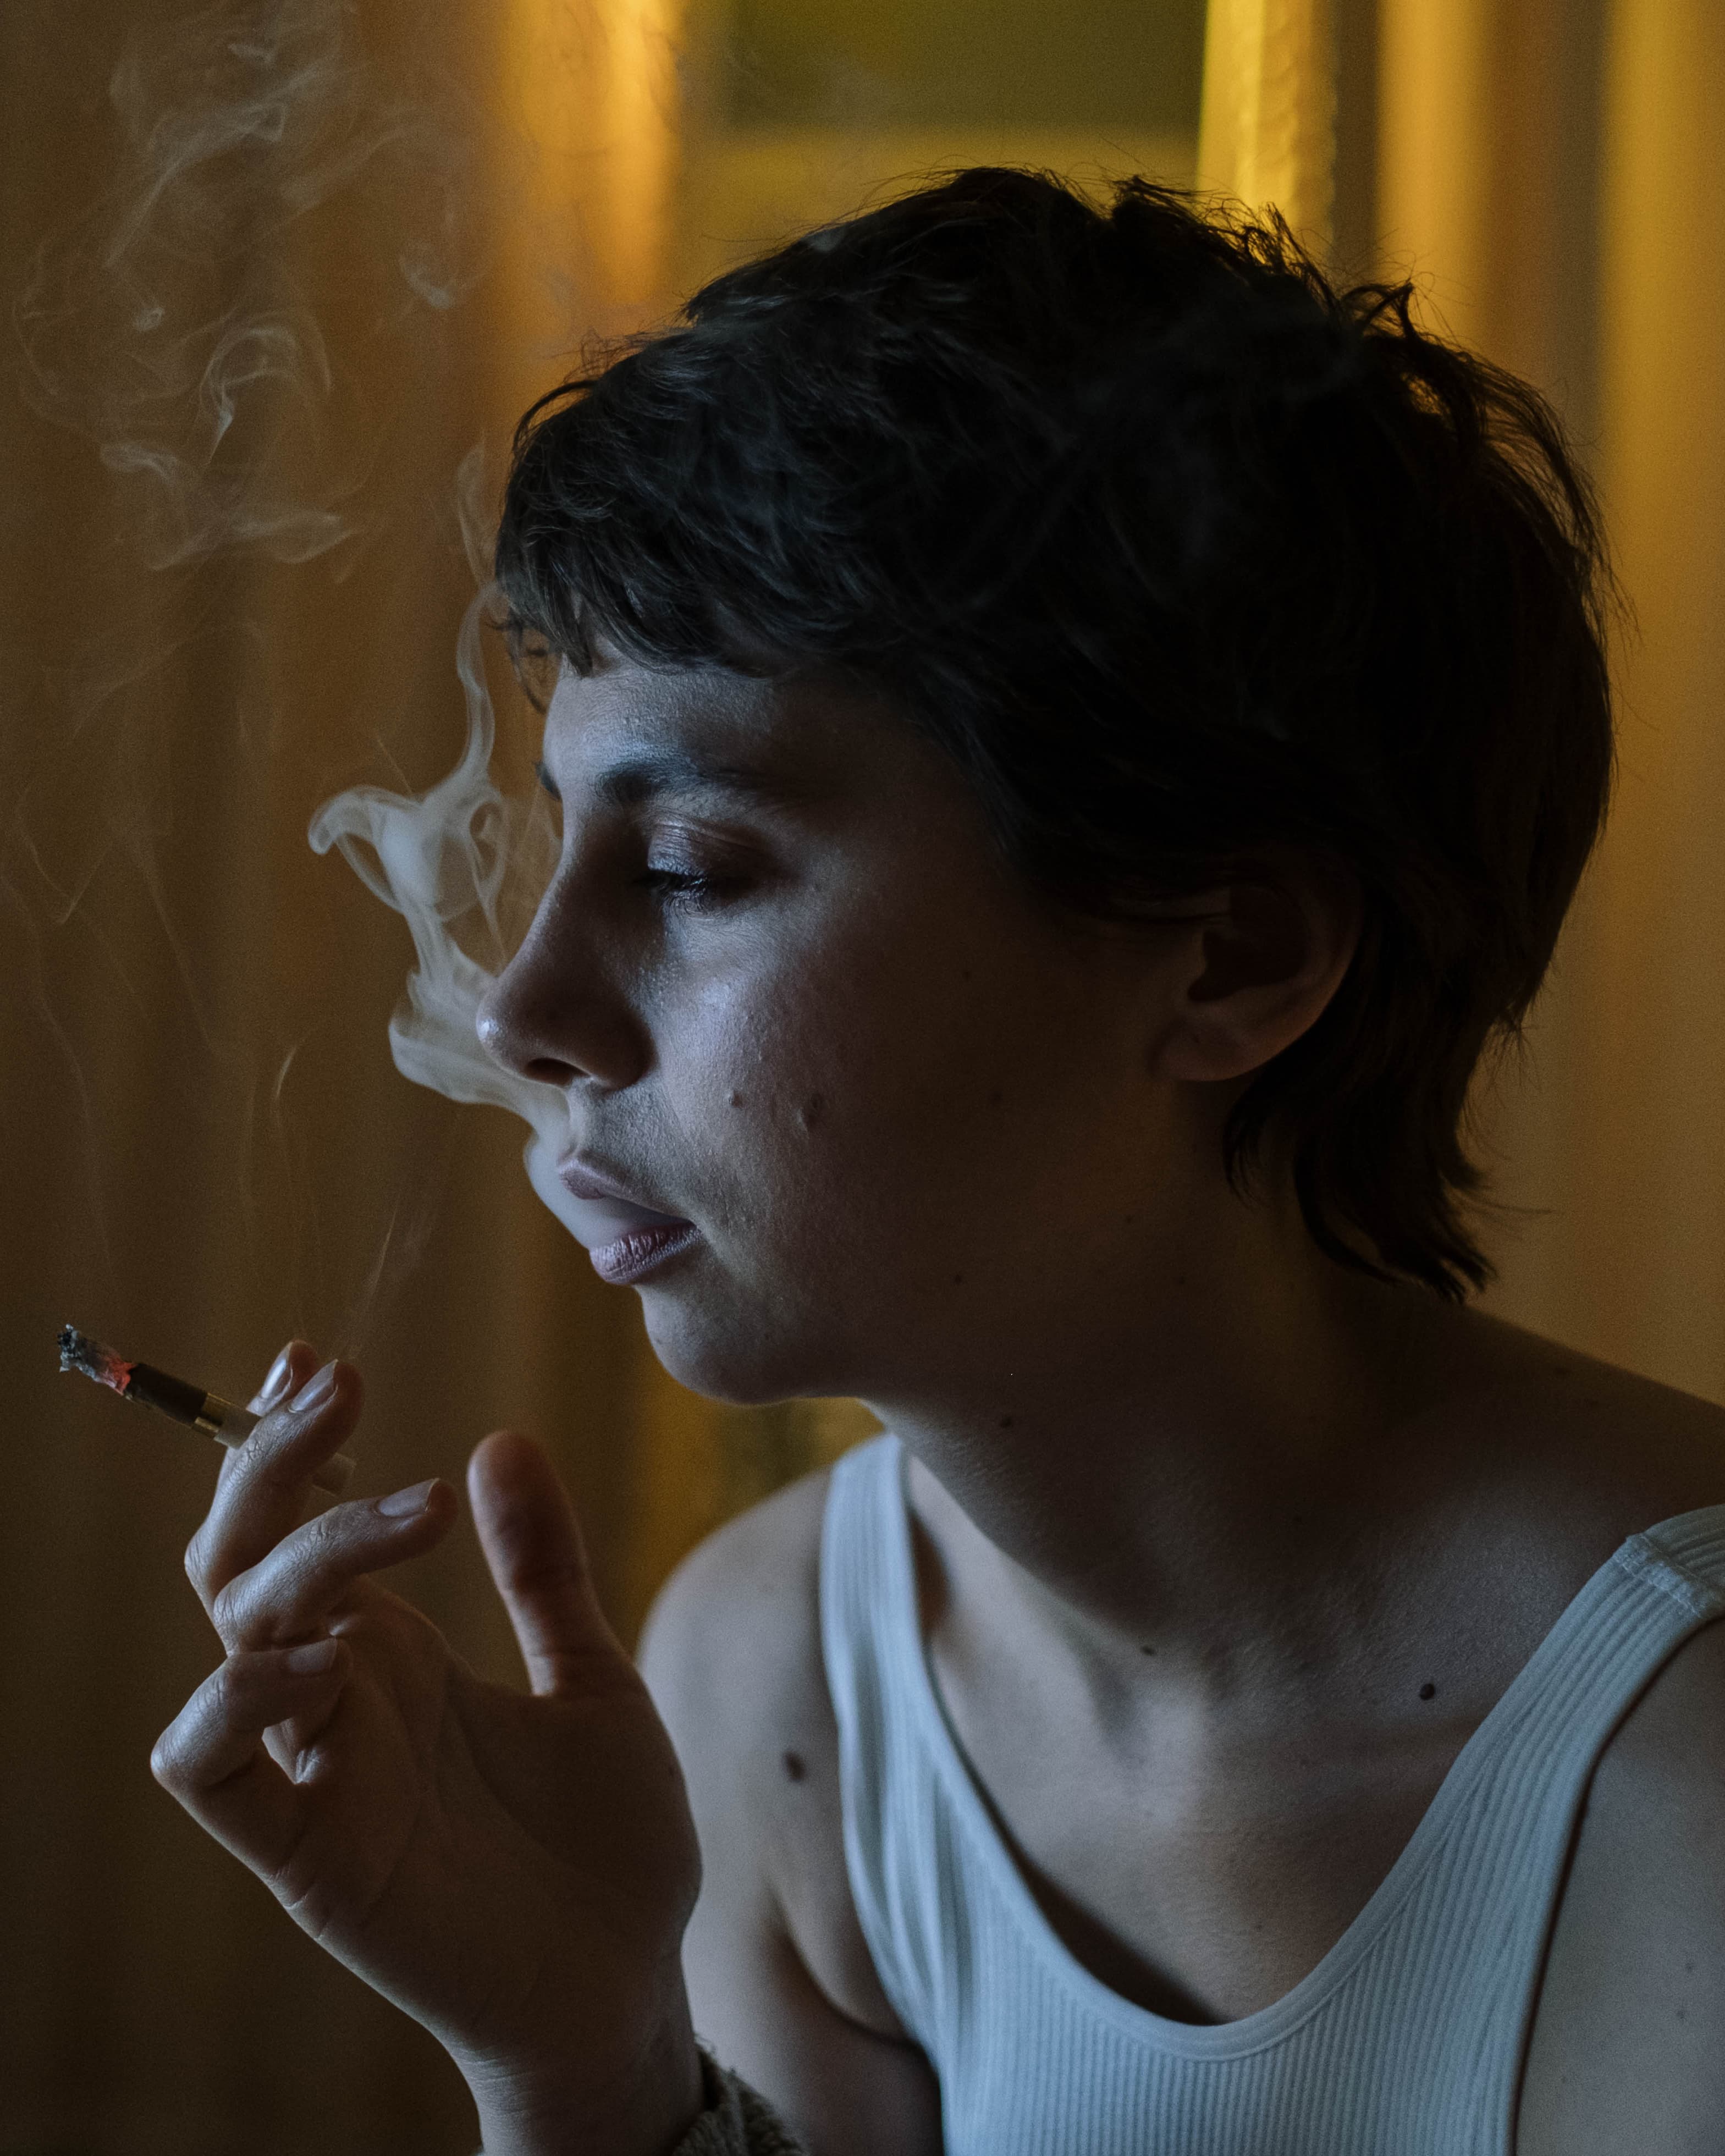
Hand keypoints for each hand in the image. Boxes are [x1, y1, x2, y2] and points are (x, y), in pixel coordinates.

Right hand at [154, 1343, 705, 2155]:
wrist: (628, 1985)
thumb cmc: (606, 1844)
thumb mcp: (591, 1674)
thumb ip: (543, 1568)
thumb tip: (501, 1441)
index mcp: (396, 1654)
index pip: (298, 1527)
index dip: (287, 1443)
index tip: (317, 1360)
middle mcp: (339, 1699)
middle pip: (243, 1559)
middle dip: (270, 1461)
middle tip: (337, 1382)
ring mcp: (316, 1774)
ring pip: (226, 1640)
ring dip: (288, 1559)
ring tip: (401, 1513)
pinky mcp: (309, 1858)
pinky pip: (210, 1773)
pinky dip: (233, 1705)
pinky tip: (323, 1658)